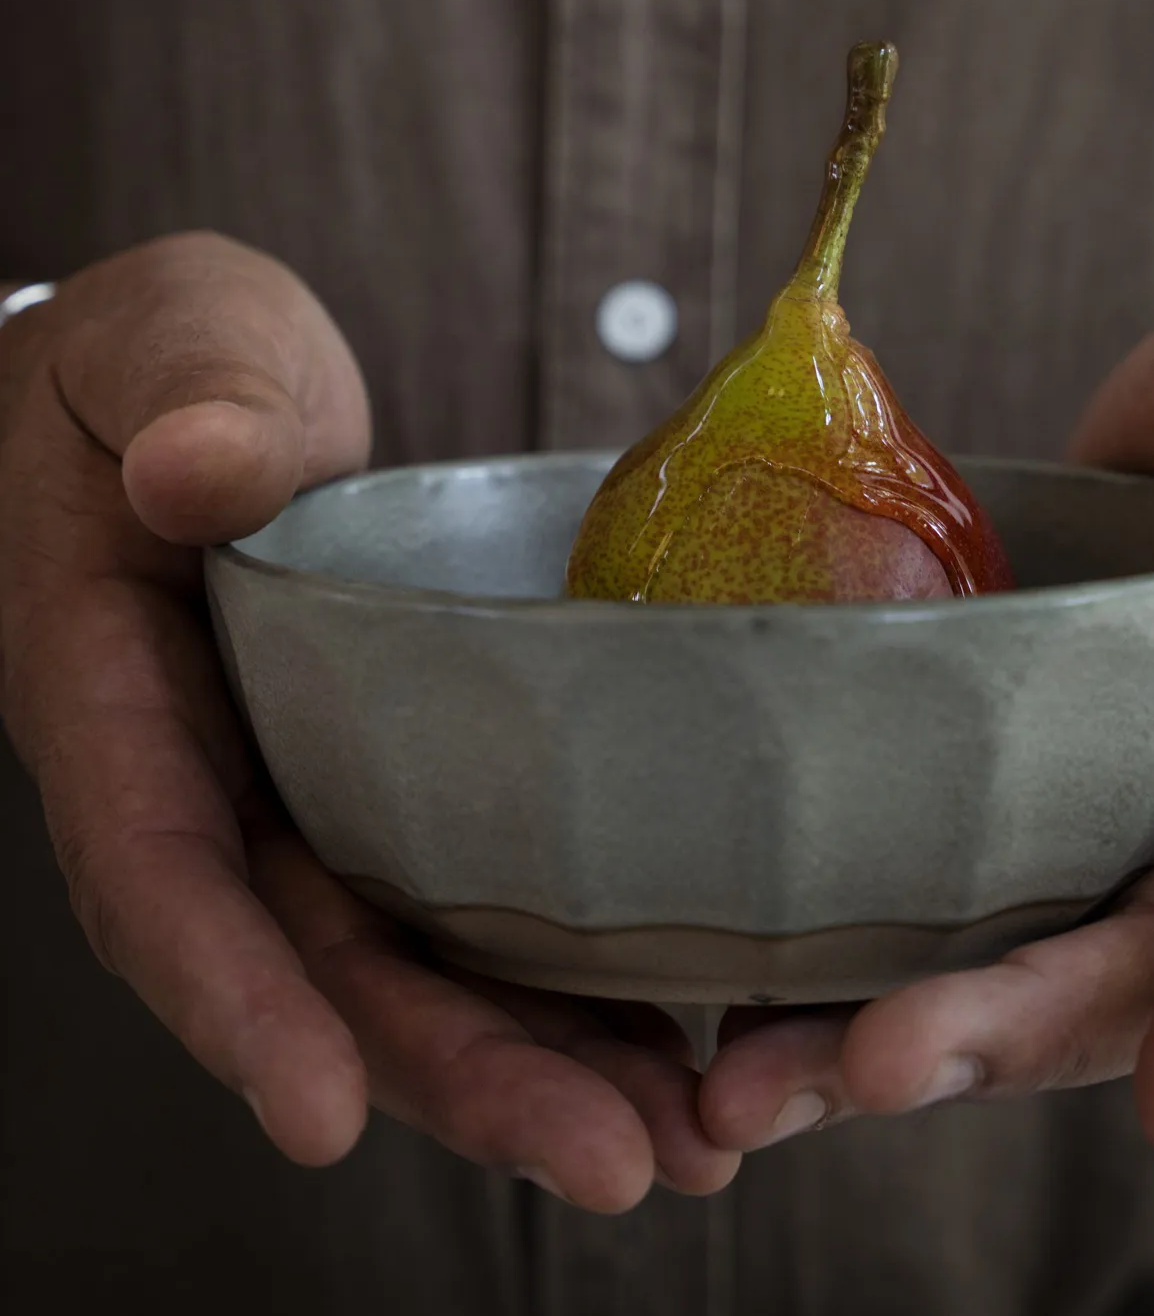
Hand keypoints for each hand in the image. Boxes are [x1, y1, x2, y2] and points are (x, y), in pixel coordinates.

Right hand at [0, 234, 735, 1209]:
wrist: (199, 391)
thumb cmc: (157, 365)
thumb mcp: (163, 342)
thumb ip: (185, 398)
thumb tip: (203, 471)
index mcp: (116, 698)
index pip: (159, 869)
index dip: (231, 999)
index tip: (320, 1113)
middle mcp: (214, 784)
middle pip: (318, 968)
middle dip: (456, 1077)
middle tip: (614, 1159)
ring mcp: (309, 795)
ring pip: (407, 964)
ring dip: (539, 1062)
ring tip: (688, 1137)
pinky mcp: (394, 779)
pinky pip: (469, 896)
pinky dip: (563, 973)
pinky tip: (682, 1027)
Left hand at [698, 282, 1153, 1156]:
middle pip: (1141, 962)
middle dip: (1012, 1029)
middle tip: (872, 1068)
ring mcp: (1125, 830)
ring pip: (1033, 971)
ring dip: (903, 1039)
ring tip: (753, 1089)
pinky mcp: (1030, 819)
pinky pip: (957, 915)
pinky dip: (854, 975)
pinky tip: (740, 1015)